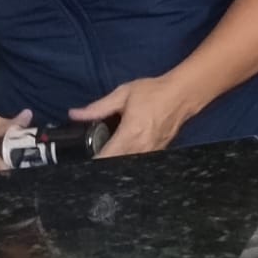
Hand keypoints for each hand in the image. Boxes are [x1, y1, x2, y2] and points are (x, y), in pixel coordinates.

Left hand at [70, 76, 197, 156]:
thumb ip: (98, 107)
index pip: (105, 158)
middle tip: (93, 155)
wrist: (182, 94)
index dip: (92, 162)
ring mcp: (151, 153)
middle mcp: (140, 148)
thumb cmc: (153, 92)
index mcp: (129, 134)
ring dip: (116, 162)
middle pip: (115, 166)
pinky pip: (139, 161)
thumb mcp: (123, 94)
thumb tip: (74, 114)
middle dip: (103, 162)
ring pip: (127, 166)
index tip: (81, 161)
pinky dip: (129, 159)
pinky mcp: (158, 152)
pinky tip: (125, 151)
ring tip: (108, 154)